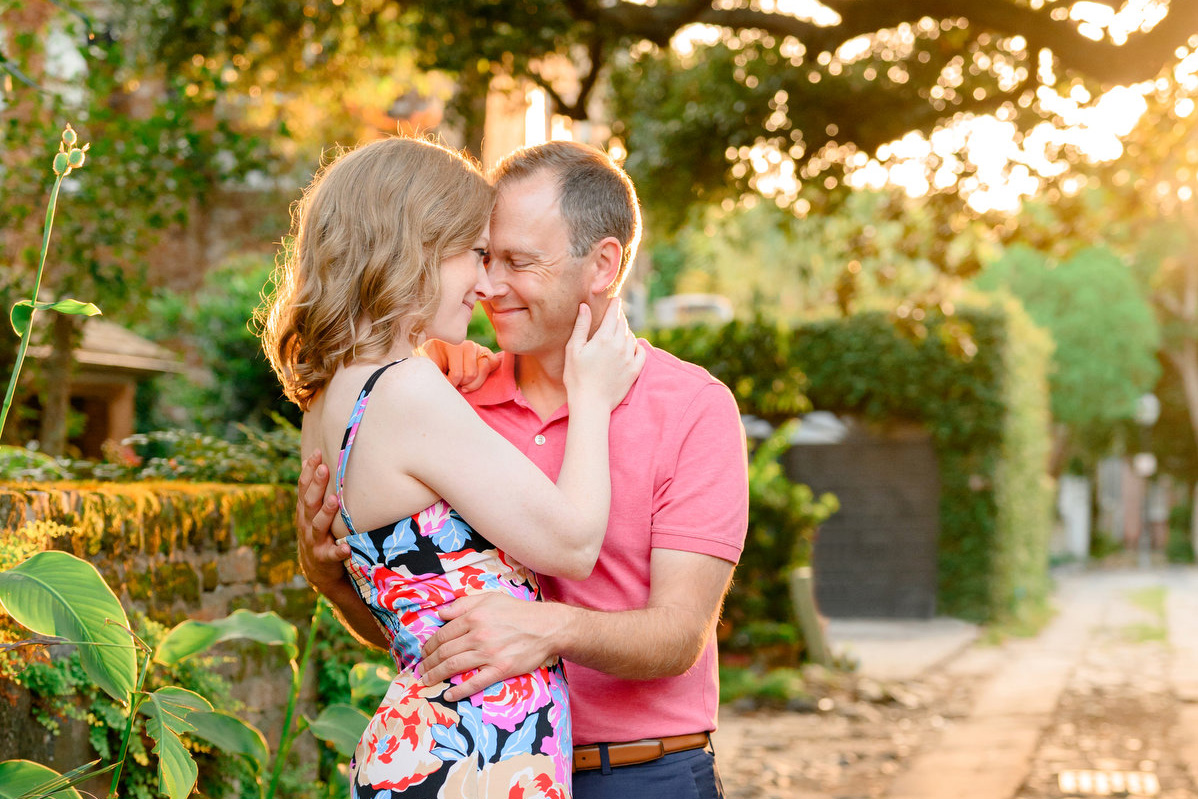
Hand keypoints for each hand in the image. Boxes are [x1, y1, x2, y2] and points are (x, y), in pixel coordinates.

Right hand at [296, 450, 351, 592]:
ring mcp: (314, 541)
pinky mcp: (324, 559)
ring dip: (326, 513)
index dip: (309, 471)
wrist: (317, 571)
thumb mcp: (315, 512)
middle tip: (324, 468)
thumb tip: (316, 460)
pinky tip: (346, 547)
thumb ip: (316, 491)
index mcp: (305, 511)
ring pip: (318, 525)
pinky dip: (338, 551)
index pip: (304, 487)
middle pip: (310, 502)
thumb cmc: (320, 534)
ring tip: (334, 500)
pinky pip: (331, 555)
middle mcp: (306, 524)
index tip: (316, 453)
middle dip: (317, 485)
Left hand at [420, 593, 556, 700]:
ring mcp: (489, 654)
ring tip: (426, 681)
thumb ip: (463, 604)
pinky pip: (475, 683)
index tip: (424, 653)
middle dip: (428, 663)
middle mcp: (478, 635)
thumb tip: (440, 614)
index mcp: (473, 617)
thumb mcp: (490, 598)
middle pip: (444, 652)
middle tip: (420, 670)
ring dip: (436, 675)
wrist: (546, 626)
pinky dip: (459, 690)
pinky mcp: (501, 669)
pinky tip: (448, 694)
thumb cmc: (517, 611)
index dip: (429, 646)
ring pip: (454, 667)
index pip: (443, 634)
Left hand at [421, 339, 501, 392]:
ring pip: (482, 372)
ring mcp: (478, 347)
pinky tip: (474, 378)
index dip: (451, 384)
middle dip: (462, 383)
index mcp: (451, 345)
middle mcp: (467, 344)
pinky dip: (484, 376)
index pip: (457, 374)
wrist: (438, 354)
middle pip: (470, 375)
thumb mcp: (430, 366)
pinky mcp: (487, 353)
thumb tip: (449, 386)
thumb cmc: (434, 362)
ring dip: (472, 383)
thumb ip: (437, 375)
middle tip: (454, 381)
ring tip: (462, 382)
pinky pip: (492, 365)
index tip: (444, 384)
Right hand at [564, 299, 644, 410]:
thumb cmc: (576, 377)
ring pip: (631, 337)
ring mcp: (629, 358)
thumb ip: (581, 326)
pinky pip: (641, 352)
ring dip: (626, 331)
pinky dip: (637, 346)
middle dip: (619, 317)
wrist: (591, 403)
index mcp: (604, 338)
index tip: (616, 299)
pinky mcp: (635, 370)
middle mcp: (619, 345)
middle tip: (615, 315)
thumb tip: (585, 306)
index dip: (614, 305)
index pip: (613, 315)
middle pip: (623, 324)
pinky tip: (631, 346)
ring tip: (619, 331)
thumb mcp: (573, 349)